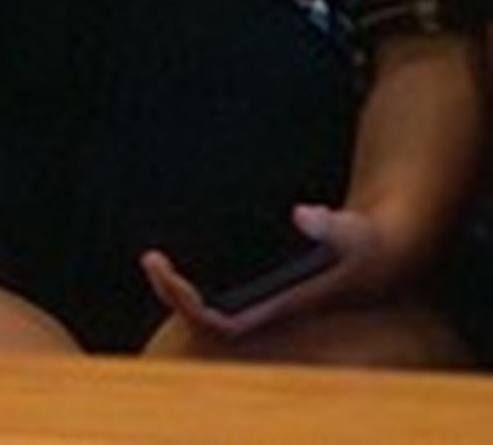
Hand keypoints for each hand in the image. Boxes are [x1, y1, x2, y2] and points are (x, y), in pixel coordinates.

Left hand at [141, 202, 407, 344]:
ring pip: (210, 307)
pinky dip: (196, 279)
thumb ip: (331, 226)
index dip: (193, 308)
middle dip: (174, 294)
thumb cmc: (370, 243)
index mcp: (283, 308)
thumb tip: (303, 215)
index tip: (170, 276)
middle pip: (208, 319)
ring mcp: (268, 299)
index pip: (226, 325)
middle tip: (152, 259)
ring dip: (179, 288)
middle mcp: (272, 309)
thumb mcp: (355, 232)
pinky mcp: (268, 286)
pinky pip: (220, 293)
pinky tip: (178, 254)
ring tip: (154, 259)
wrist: (387, 248)